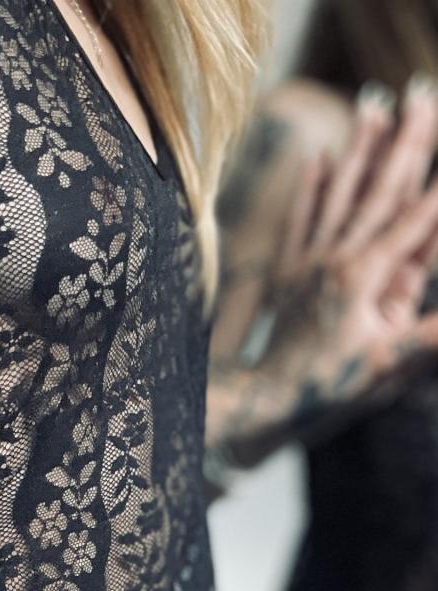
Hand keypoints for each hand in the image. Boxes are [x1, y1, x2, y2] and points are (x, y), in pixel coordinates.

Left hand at [265, 77, 437, 417]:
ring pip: (340, 192)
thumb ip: (429, 337)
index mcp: (364, 278)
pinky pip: (301, 218)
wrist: (262, 404)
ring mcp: (309, 261)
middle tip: (423, 93)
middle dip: (406, 141)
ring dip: (361, 147)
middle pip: (379, 190)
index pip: (412, 219)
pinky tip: (320, 156)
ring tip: (377, 101)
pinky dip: (310, 187)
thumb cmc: (327, 390)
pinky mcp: (288, 273)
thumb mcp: (386, 367)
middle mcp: (336, 258)